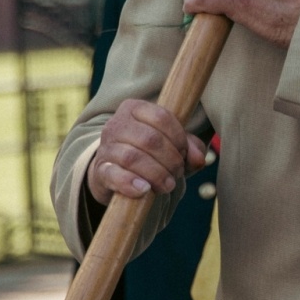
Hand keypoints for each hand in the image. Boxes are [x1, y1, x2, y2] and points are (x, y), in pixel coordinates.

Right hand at [87, 98, 206, 205]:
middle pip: (150, 139)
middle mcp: (117, 124)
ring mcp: (106, 147)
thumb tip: (199, 159)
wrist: (118, 172)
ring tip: (167, 185)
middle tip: (177, 172)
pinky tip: (144, 190)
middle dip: (170, 159)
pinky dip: (130, 183)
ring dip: (156, 174)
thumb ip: (190, 148)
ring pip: (133, 157)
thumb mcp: (173, 145)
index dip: (178, 137)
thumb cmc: (151, 153)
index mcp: (135, 109)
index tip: (184, 152)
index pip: (161, 117)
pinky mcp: (100, 170)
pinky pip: (113, 174)